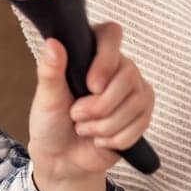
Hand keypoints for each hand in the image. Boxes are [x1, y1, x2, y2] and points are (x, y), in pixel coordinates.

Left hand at [27, 21, 154, 182]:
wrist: (62, 156)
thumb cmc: (51, 121)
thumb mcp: (46, 96)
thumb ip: (50, 70)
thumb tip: (53, 43)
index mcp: (92, 53)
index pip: (111, 34)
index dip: (106, 59)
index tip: (90, 85)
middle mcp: (119, 66)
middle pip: (129, 75)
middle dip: (99, 105)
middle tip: (75, 114)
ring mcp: (135, 90)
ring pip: (136, 103)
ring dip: (104, 125)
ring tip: (83, 128)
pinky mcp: (143, 114)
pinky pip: (141, 125)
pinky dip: (115, 139)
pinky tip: (100, 138)